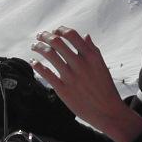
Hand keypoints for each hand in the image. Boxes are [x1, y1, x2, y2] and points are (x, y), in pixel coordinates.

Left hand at [31, 27, 141, 141]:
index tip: (55, 31)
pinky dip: (37, 65)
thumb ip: (92, 50)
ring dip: (39, 47)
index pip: (72, 35)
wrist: (108, 111)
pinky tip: (33, 62)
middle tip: (40, 36)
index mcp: (91, 56)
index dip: (60, 30)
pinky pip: (46, 73)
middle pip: (57, 42)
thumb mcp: (101, 66)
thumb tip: (85, 35)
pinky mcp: (63, 90)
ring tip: (34, 46)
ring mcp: (71, 77)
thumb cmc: (105, 88)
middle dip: (45, 36)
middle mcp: (80, 64)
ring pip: (50, 55)